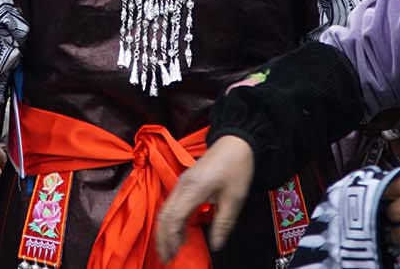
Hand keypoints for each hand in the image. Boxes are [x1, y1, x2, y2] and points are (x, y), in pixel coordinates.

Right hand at [155, 135, 254, 261]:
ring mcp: (181, 183)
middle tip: (166, 258)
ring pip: (165, 210)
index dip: (170, 239)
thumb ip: (223, 223)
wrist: (235, 142)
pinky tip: (178, 232)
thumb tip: (216, 245)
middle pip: (164, 215)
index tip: (172, 255)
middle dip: (162, 239)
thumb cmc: (236, 167)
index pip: (173, 218)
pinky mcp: (184, 183)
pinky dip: (170, 221)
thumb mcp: (235, 198)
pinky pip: (171, 204)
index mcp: (193, 189)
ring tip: (170, 249)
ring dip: (165, 231)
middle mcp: (182, 185)